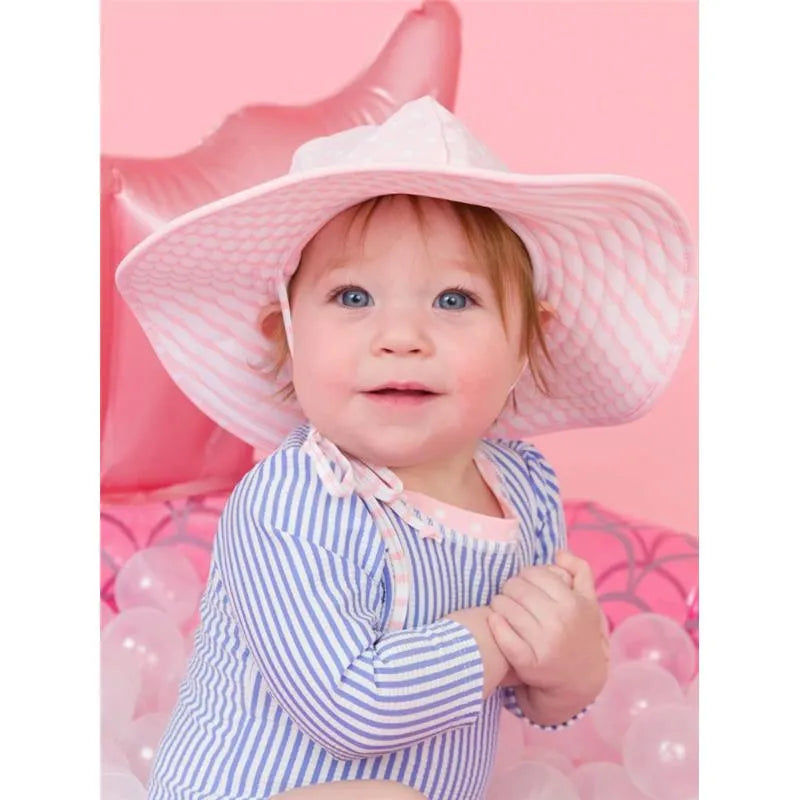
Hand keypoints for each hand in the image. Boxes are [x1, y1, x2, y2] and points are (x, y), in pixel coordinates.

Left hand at [487, 550, 608, 705]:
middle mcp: (560, 622)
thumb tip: (558, 553)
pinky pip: (502, 635)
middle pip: (516, 588)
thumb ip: (580, 571)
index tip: (525, 585)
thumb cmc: (580, 633)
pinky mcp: (528, 663)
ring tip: (502, 608)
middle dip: (509, 589)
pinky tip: (495, 621)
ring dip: (498, 604)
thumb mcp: (589, 601)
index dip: (525, 576)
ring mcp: (544, 643)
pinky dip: (495, 624)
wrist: (580, 680)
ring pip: (505, 607)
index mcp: (573, 603)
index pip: (534, 574)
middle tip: (511, 596)